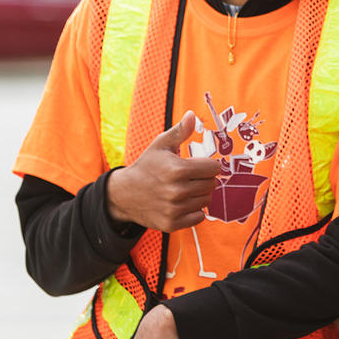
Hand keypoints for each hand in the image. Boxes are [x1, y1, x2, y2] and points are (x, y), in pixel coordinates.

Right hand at [107, 111, 221, 231]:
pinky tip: (182, 203)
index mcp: (178, 169)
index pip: (214, 168)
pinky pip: (199, 217)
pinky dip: (194, 211)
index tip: (199, 165)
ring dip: (200, 195)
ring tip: (185, 189)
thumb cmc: (146, 167)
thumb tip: (192, 115)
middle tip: (190, 177)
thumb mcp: (160, 145)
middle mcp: (177, 191)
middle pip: (212, 184)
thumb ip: (179, 131)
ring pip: (207, 201)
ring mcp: (175, 209)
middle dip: (204, 179)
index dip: (208, 164)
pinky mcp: (172, 223)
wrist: (124, 194)